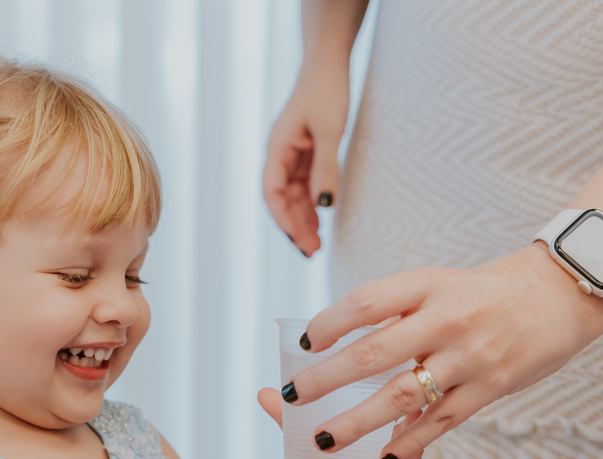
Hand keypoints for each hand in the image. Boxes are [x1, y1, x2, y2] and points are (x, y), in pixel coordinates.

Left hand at [259, 388, 421, 458]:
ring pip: (409, 456)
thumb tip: (263, 392)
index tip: (402, 374)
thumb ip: (285, 416)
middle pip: (407, 425)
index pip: (389, 401)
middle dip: (409, 416)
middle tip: (408, 409)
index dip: (398, 388)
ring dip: (410, 450)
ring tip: (405, 446)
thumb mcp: (302, 435)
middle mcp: (388, 442)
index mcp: (371, 423)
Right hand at [262, 58, 349, 256]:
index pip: (272, 194)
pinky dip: (312, 203)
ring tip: (317, 244)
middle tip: (312, 252)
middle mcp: (279, 155)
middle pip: (281, 200)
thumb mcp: (330, 131)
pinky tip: (321, 220)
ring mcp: (292, 155)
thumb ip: (326, 169)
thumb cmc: (326, 90)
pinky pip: (304, 185)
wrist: (328, 61)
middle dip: (295, 227)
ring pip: (292, 195)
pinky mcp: (305, 153)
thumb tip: (325, 207)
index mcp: (276, 149)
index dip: (284, 220)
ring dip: (303, 219)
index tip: (300, 241)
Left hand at [281, 244, 602, 458]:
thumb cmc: (484, 292)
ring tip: (323, 439)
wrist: (561, 293)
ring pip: (402, 395)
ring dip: (357, 422)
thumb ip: (396, 309)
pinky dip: (410, 441)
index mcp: (428, 285)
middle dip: (325, 380)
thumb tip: (338, 338)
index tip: (304, 343)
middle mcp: (447, 319)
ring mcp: (469, 356)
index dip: (329, 323)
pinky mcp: (491, 387)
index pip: (366, 303)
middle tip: (292, 396)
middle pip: (373, 353)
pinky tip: (383, 457)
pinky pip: (442, 421)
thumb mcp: (438, 283)